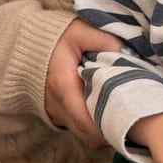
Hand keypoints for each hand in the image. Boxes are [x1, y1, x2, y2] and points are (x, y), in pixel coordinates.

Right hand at [46, 18, 122, 147]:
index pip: (84, 120)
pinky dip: (94, 123)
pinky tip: (109, 108)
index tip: (129, 121)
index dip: (106, 127)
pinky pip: (78, 126)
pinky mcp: (58, 113)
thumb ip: (103, 39)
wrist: (28, 43)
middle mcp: (56, 104)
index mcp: (62, 85)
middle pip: (86, 133)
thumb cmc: (56, 36)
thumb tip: (124, 52)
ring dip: (102, 128)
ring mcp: (55, 111)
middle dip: (109, 130)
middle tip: (133, 117)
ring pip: (83, 132)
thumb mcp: (80, 30)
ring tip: (123, 112)